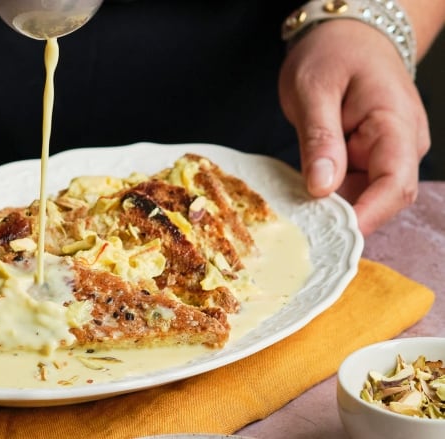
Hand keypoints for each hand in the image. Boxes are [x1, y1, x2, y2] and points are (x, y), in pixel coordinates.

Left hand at [278, 19, 429, 234]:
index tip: (333, 235)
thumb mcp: (314, 90)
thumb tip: (322, 188)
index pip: (394, 183)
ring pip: (365, 197)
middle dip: (345, 218)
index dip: (367, 215)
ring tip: (295, 218)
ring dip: (334, 210)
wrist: (346, 33)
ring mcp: (386, 152)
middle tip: (301, 234)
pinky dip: (328, 197)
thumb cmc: (332, 52)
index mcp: (396, 124)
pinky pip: (352, 187)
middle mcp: (401, 144)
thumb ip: (320, 139)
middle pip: (382, 198)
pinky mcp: (369, 157)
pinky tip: (301, 202)